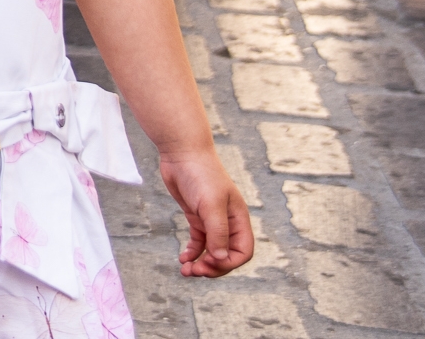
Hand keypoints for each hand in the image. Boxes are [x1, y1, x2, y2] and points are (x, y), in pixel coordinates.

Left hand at [157, 146, 253, 276]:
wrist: (182, 152)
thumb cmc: (201, 174)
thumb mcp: (211, 204)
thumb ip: (217, 232)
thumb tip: (221, 259)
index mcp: (239, 219)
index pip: (243, 251)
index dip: (228, 263)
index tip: (209, 263)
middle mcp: (228, 222)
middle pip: (227, 255)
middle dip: (212, 267)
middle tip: (194, 272)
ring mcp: (211, 219)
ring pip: (211, 250)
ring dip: (200, 263)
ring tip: (186, 271)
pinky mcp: (196, 216)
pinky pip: (198, 241)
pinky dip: (192, 252)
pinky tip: (183, 258)